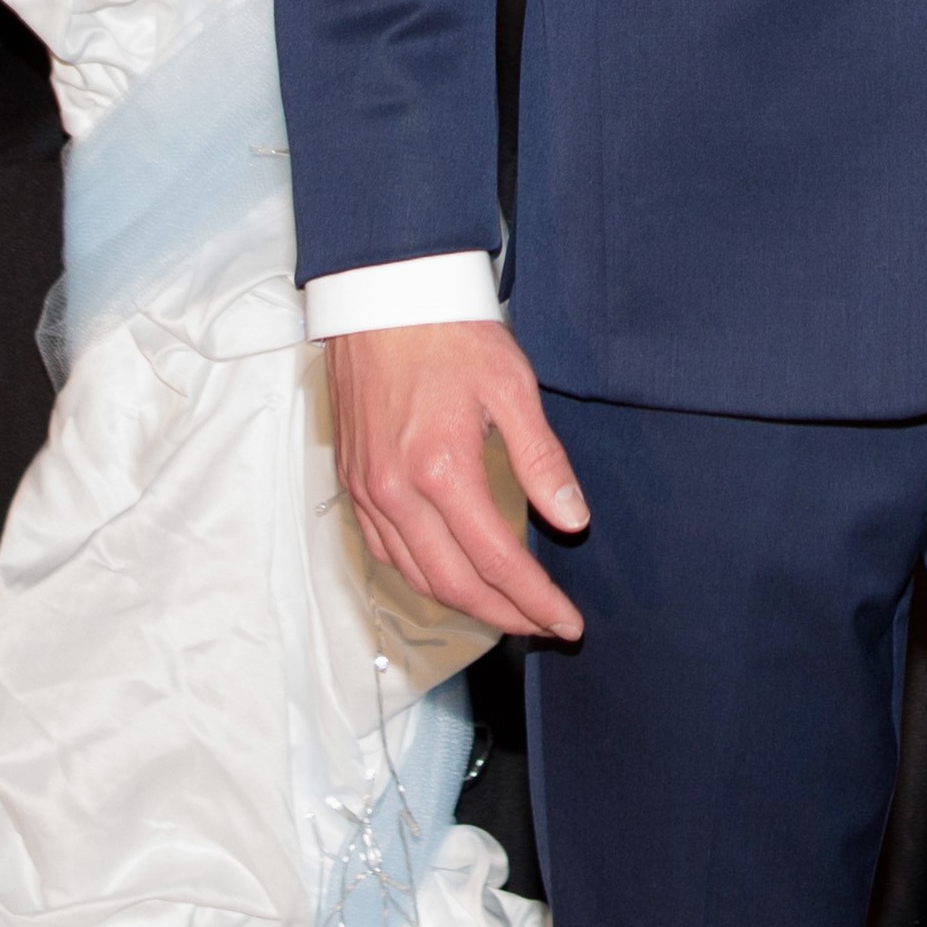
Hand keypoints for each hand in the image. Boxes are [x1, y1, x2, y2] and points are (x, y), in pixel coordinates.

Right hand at [326, 321, 588, 639]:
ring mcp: (368, 493)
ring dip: (464, 604)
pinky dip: (422, 577)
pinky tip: (450, 577)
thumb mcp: (513, 387)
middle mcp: (396, 494)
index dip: (536, 601)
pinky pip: (386, 553)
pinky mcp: (354, 484)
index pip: (497, 562)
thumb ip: (542, 460)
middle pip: (454, 585)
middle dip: (504, 617)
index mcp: (441, 472)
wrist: (382, 298)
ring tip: (508, 611)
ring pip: (415, 577)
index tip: (567, 623)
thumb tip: (573, 521)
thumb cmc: (451, 333)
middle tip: (545, 628)